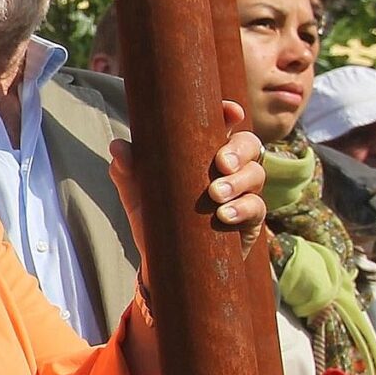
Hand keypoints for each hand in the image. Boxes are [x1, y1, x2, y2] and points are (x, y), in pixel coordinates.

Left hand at [105, 101, 266, 272]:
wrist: (164, 261)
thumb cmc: (155, 217)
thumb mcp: (136, 194)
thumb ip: (127, 171)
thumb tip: (118, 146)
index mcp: (204, 154)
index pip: (224, 127)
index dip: (230, 115)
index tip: (230, 112)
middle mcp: (228, 170)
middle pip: (249, 145)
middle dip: (239, 150)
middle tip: (221, 163)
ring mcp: (242, 194)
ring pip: (256, 174)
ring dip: (238, 181)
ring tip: (215, 194)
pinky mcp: (249, 222)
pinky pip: (257, 209)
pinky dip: (243, 209)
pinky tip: (224, 215)